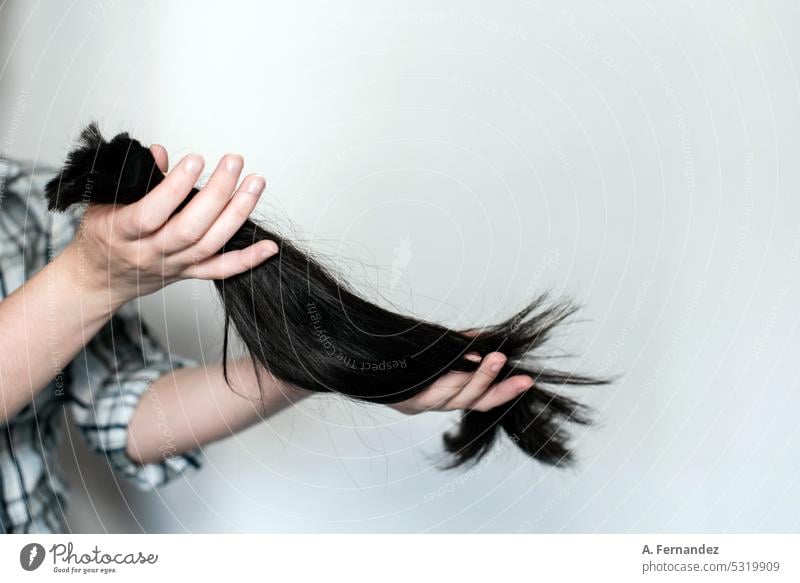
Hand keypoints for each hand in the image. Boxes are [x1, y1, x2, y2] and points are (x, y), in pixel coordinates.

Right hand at [66, 144, 277, 307]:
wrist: (98, 278)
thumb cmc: (101, 234)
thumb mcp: (103, 200)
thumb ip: (134, 178)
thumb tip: (161, 153)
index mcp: (122, 232)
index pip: (151, 212)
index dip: (175, 187)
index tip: (196, 159)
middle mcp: (150, 253)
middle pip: (190, 228)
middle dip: (217, 193)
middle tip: (234, 162)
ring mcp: (172, 266)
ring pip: (210, 244)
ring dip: (237, 214)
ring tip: (255, 183)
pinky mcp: (189, 275)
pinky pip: (221, 271)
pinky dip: (248, 259)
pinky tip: (269, 246)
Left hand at [389, 351, 533, 414]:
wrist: (365, 367)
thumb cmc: (404, 360)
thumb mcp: (438, 352)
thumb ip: (461, 347)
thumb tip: (485, 337)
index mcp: (450, 396)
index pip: (483, 400)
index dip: (505, 392)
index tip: (526, 380)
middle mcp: (439, 404)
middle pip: (473, 400)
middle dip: (492, 382)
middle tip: (507, 362)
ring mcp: (423, 402)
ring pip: (456, 394)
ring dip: (474, 376)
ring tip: (490, 357)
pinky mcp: (408, 398)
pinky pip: (433, 390)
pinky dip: (450, 376)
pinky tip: (463, 361)